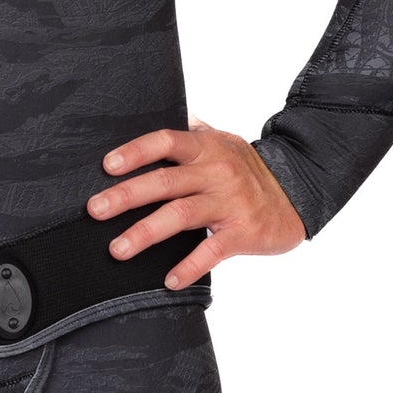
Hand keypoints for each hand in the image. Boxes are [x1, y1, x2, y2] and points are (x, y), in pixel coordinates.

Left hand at [87, 119, 305, 286]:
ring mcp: (229, 203)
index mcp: (207, 148)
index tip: (107, 165)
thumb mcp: (222, 142)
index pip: (166, 142)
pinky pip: (211, 252)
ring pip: (181, 216)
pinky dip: (189, 268)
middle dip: (126, 196)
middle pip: (165, 182)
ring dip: (145, 233)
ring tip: (117, 249)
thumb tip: (154, 112)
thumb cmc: (246, 170)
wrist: (297, 194)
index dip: (136, 152)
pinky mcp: (242, 232)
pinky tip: (168, 281)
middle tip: (95, 209)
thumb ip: (190, 132)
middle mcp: (216, 172)